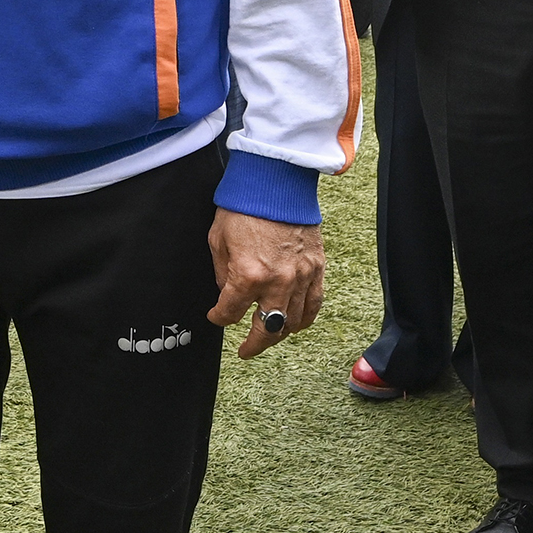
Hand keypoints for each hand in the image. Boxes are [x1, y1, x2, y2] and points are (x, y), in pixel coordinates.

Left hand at [207, 209, 324, 358]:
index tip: (215, 316)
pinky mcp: (317, 268)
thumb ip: (222, 273)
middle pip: (267, 329)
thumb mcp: (217, 240)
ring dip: (279, 334)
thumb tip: (227, 293)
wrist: (276, 183)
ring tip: (268, 336)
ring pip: (293, 322)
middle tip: (245, 350)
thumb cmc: (244, 207)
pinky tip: (294, 323)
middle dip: (254, 344)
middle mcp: (278, 282)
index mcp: (248, 276)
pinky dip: (304, 319)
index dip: (219, 317)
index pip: (230, 313)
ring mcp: (302, 277)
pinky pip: (314, 305)